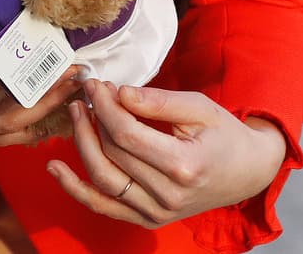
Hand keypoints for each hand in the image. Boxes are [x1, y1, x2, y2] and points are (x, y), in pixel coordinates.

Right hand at [0, 35, 83, 145]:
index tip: (65, 67)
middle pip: (12, 123)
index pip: (0, 106)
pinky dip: (22, 125)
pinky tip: (45, 110)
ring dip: (42, 117)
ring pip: (6, 134)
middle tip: (82, 78)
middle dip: (52, 105)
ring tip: (73, 93)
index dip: (38, 93)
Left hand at [46, 80, 286, 227]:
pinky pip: (103, 206)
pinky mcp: (147, 218)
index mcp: (184, 166)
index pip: (126, 134)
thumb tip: (118, 93)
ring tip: (76, 114)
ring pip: (102, 178)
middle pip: (112, 152)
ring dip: (81, 144)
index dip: (104, 106)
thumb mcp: (199, 108)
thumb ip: (157, 101)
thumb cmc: (224, 135)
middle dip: (93, 118)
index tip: (95, 84)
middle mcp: (168, 195)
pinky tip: (54, 168)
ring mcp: (156, 212)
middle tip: (88, 93)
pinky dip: (76, 189)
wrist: (247, 172)